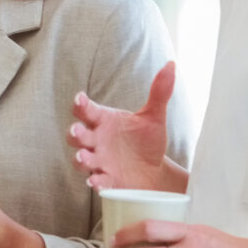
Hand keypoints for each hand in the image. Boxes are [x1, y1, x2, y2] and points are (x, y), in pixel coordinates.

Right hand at [68, 61, 183, 191]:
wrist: (154, 171)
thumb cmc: (147, 142)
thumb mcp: (154, 116)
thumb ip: (159, 92)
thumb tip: (171, 65)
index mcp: (104, 121)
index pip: (87, 110)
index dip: (81, 105)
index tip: (80, 99)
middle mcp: (97, 141)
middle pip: (78, 135)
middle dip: (75, 133)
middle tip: (77, 130)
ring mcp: (99, 162)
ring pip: (82, 159)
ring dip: (80, 158)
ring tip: (83, 157)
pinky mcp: (107, 181)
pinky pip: (98, 181)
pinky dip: (96, 182)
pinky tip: (97, 181)